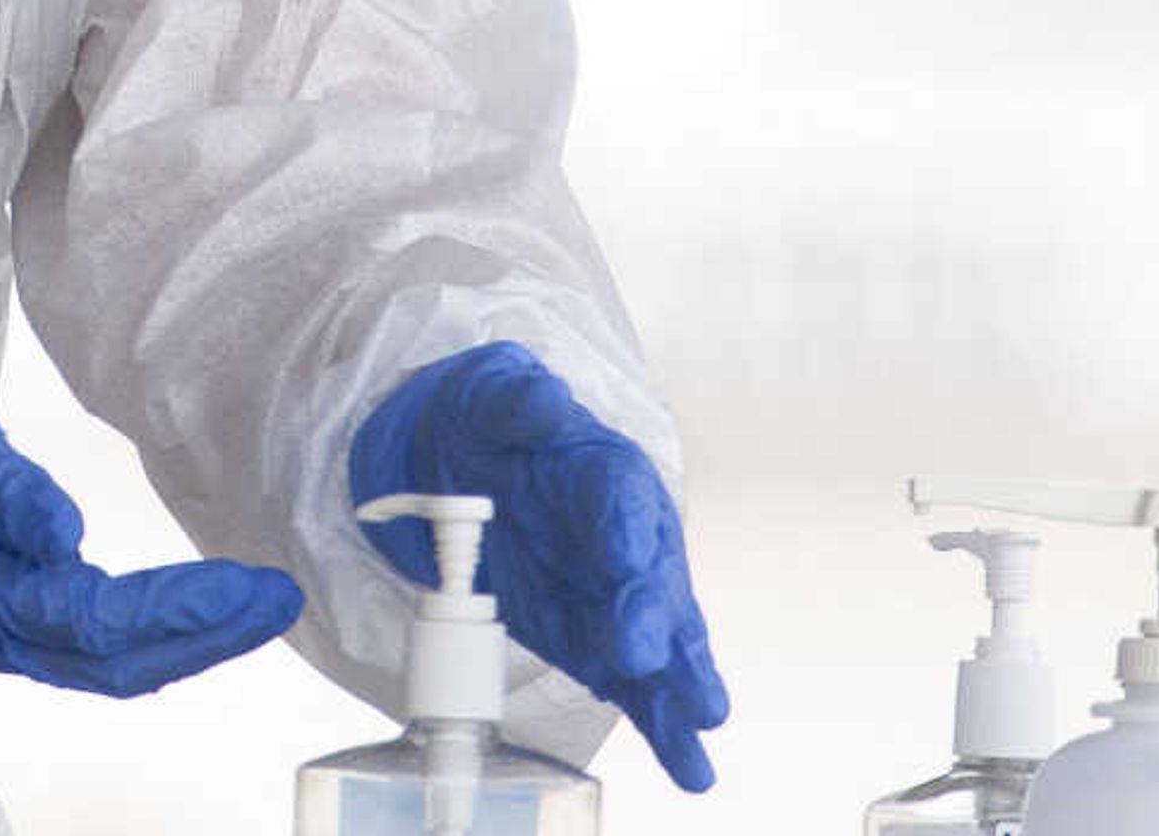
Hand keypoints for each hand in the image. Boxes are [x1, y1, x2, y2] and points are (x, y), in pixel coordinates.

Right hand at [0, 337, 303, 696]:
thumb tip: (65, 537)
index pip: (91, 620)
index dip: (176, 610)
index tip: (247, 585)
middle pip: (114, 662)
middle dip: (204, 637)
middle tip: (278, 600)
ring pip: (109, 665)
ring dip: (189, 643)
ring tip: (256, 607)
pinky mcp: (6, 617)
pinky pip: (91, 648)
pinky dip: (154, 638)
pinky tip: (195, 614)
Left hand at [354, 343, 729, 790]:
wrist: (457, 465)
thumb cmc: (488, 424)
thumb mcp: (491, 396)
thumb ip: (519, 400)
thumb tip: (544, 402)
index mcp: (607, 470)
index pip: (621, 496)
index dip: (621, 529)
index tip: (619, 558)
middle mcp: (628, 538)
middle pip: (649, 578)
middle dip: (649, 617)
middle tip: (643, 656)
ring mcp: (618, 596)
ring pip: (659, 641)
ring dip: (676, 683)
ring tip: (701, 723)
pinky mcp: (598, 639)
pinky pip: (636, 685)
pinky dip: (661, 722)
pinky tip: (690, 763)